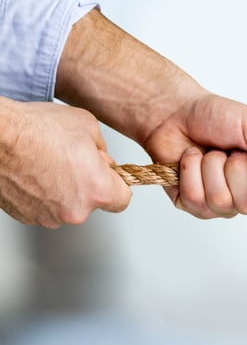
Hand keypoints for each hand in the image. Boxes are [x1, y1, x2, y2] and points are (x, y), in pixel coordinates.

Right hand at [0, 99, 130, 227]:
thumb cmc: (34, 130)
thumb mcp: (87, 126)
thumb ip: (103, 149)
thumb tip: (102, 159)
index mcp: (98, 190)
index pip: (122, 200)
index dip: (116, 185)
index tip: (109, 176)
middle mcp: (75, 210)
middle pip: (92, 203)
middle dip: (87, 184)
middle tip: (72, 161)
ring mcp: (48, 216)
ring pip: (66, 206)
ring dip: (63, 190)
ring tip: (48, 163)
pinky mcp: (26, 217)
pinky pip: (44, 207)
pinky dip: (41, 194)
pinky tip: (34, 172)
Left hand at [141, 92, 246, 218]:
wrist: (178, 112)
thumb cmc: (221, 117)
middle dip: (235, 169)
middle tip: (231, 151)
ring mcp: (220, 204)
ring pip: (220, 202)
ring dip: (211, 167)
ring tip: (209, 152)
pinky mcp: (192, 204)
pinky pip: (194, 199)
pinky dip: (190, 171)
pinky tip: (192, 159)